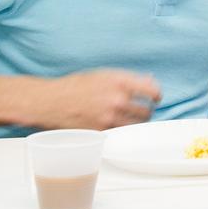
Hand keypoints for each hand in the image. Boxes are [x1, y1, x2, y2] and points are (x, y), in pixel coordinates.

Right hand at [42, 70, 160, 129]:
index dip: (156, 95)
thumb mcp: (104, 74)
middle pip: (147, 111)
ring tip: (129, 119)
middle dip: (145, 110)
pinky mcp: (102, 131)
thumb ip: (127, 78)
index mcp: (119, 81)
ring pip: (137, 125)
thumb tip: (150, 79)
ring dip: (136, 122)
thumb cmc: (76, 86)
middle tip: (139, 110)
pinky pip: (122, 134)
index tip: (154, 98)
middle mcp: (117, 99)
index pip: (152, 90)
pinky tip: (117, 125)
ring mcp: (110, 117)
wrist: (51, 101)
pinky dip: (122, 130)